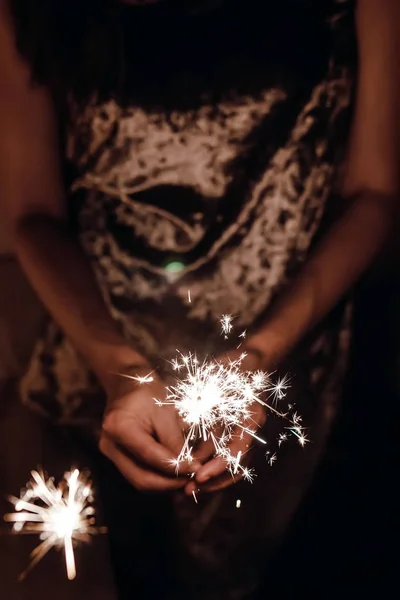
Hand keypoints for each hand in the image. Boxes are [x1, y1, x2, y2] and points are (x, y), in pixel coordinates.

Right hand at [100, 367, 198, 491]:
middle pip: (141, 478)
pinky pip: (137, 474)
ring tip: (186, 478)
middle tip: (192, 479)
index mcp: (119, 427)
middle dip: (170, 483)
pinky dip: (157, 477)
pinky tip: (174, 474)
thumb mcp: (165, 411)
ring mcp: (111, 453)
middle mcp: (110, 445)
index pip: (150, 457)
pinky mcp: (117, 456)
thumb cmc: (148, 391)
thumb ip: (175, 441)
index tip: (196, 468)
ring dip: (164, 484)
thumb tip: (189, 467)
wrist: (127, 382)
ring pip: (139, 480)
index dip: (175, 467)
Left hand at [184, 348, 267, 495]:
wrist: (248, 361)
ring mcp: (246, 432)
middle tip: (190, 489)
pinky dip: (211, 466)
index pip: (238, 448)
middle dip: (214, 480)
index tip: (200, 475)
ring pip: (233, 465)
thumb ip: (203, 398)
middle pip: (238, 464)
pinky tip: (193, 473)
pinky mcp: (237, 434)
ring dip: (212, 477)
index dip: (219, 464)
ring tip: (188, 487)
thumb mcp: (215, 378)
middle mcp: (251, 427)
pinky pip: (226, 456)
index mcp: (250, 414)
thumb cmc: (230, 367)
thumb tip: (183, 419)